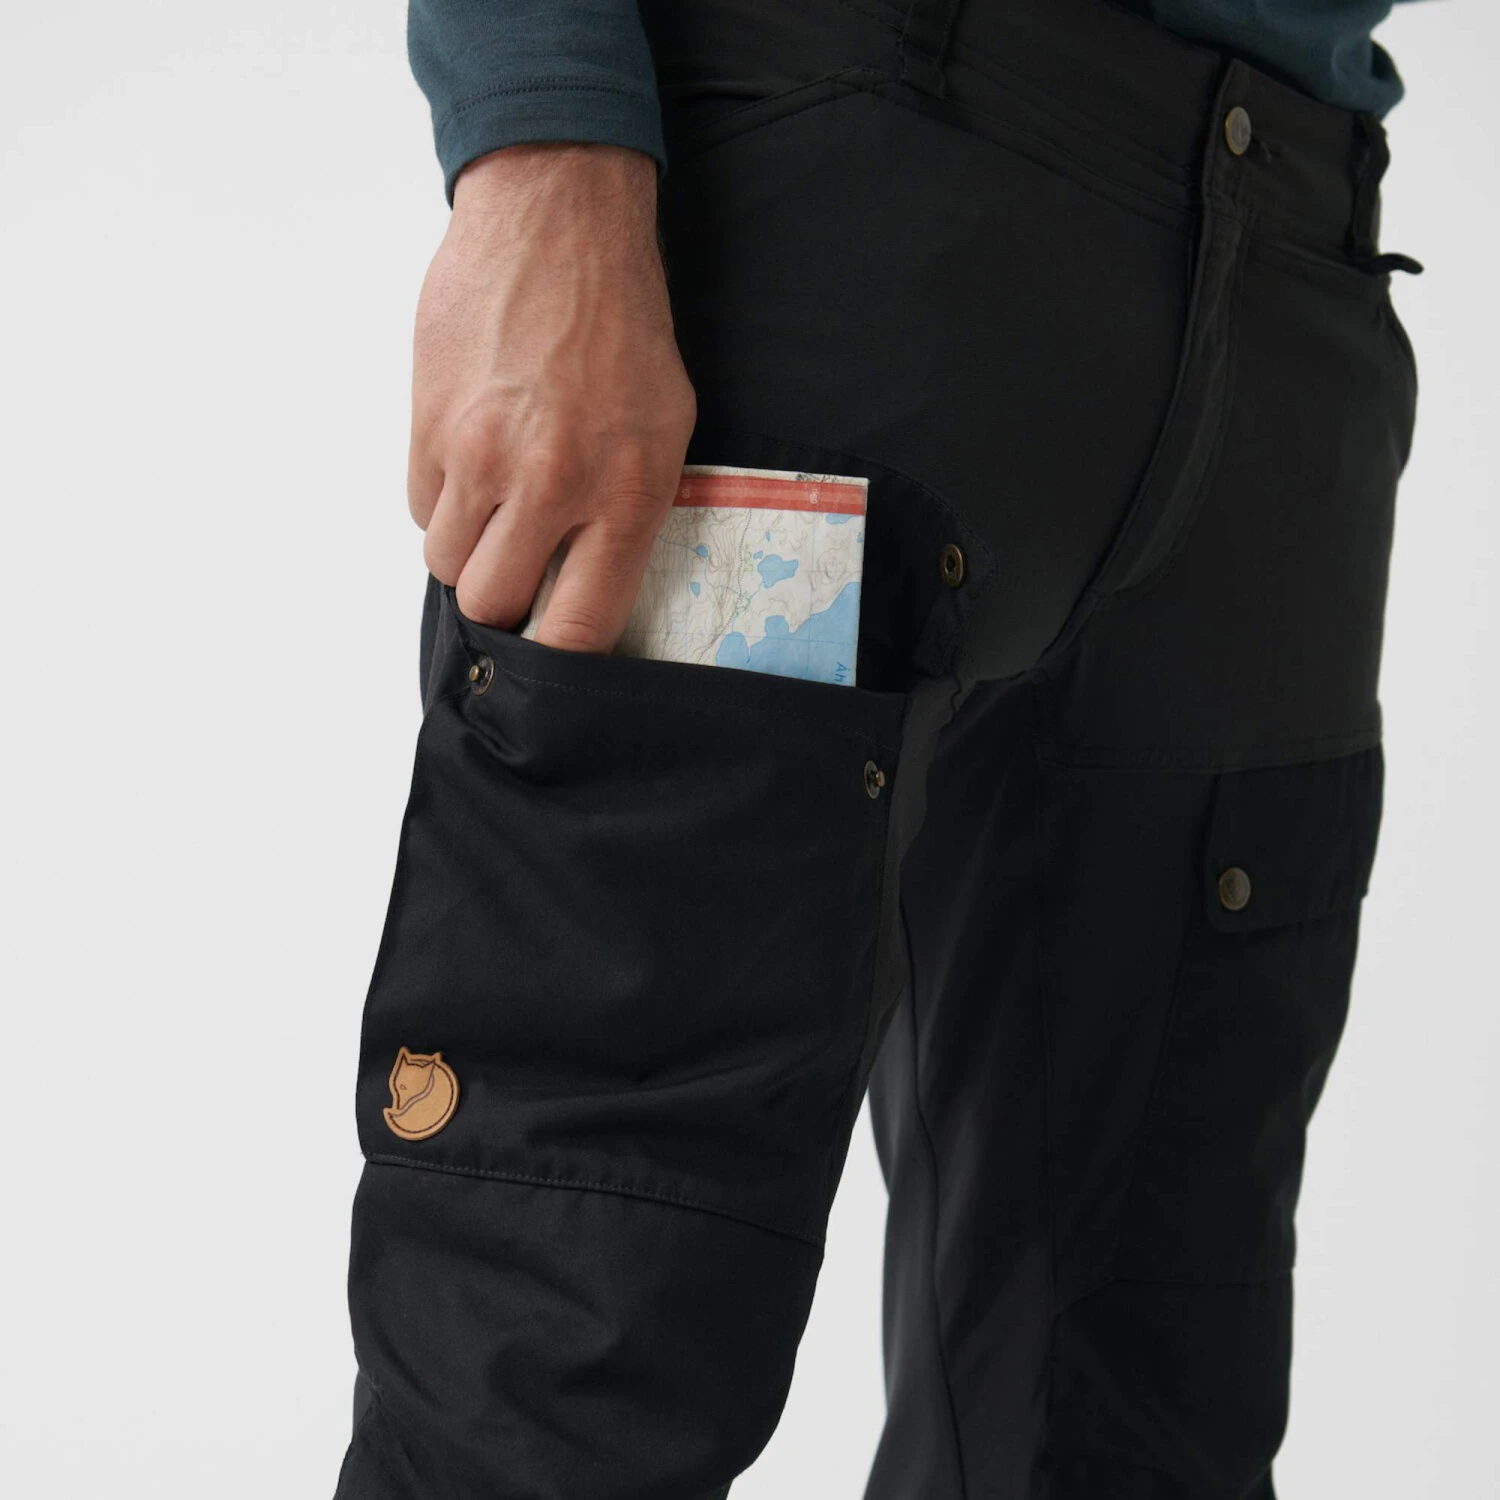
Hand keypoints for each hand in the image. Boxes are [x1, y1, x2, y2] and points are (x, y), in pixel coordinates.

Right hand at [408, 143, 695, 651]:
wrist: (555, 222)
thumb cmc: (622, 329)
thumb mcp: (667, 428)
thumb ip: (628, 515)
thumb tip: (585, 593)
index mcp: (624, 492)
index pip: (578, 627)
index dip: (558, 658)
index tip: (551, 656)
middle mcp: (550, 481)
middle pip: (491, 602)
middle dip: (501, 598)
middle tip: (518, 569)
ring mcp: (481, 452)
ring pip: (444, 561)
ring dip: (467, 548)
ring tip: (498, 503)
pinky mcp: (428, 421)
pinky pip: (419, 504)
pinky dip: (441, 500)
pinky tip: (472, 456)